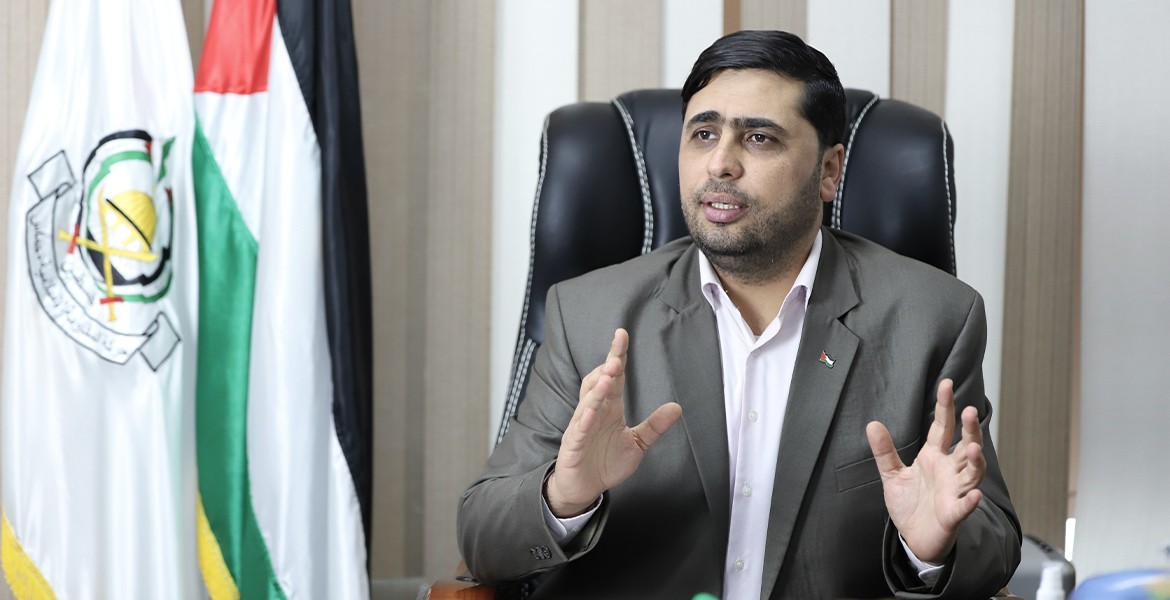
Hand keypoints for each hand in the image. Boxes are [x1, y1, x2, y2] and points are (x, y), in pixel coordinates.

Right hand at [546, 328, 682, 516]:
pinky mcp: (573, 446)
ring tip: (608, 376)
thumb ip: (654, 426)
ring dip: (597, 390)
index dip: (616, 356)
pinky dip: (585, 420)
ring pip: (587, 404)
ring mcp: (581, 428)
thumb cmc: (606, 462)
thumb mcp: (637, 444)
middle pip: (597, 384)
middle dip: (606, 369)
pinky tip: (592, 411)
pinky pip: (579, 431)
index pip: (612, 377)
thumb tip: (677, 407)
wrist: (584, 488)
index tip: (622, 335)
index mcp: (608, 409)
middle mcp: (593, 413)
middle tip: (617, 356)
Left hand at [865, 379, 985, 563]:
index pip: (942, 427)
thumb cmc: (909, 504)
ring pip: (972, 473)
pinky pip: (964, 506)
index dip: (945, 407)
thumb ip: (884, 451)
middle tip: (970, 410)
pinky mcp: (953, 514)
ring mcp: (954, 491)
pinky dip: (970, 501)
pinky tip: (975, 495)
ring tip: (974, 448)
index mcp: (933, 457)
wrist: (913, 537)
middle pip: (965, 446)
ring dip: (975, 461)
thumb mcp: (892, 474)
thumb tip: (872, 424)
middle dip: (970, 430)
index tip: (946, 384)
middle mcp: (949, 471)